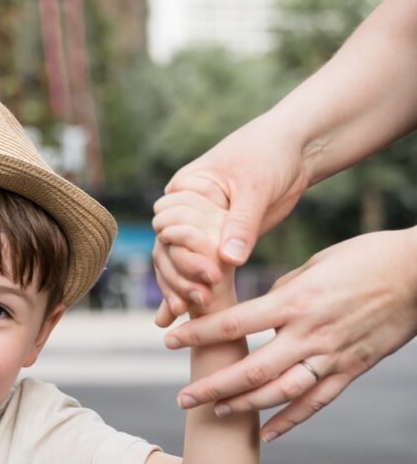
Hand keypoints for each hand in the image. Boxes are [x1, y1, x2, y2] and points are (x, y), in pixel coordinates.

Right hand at [153, 113, 308, 324]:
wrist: (296, 149)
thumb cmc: (270, 154)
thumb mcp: (255, 186)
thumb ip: (241, 224)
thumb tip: (227, 260)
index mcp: (184, 188)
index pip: (168, 227)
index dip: (181, 252)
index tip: (206, 272)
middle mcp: (187, 210)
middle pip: (168, 249)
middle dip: (179, 275)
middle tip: (199, 300)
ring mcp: (203, 226)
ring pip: (180, 262)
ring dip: (183, 286)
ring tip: (191, 311)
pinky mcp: (221, 240)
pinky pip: (203, 266)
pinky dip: (195, 286)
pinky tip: (183, 314)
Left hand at [161, 229, 416, 440]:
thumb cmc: (368, 256)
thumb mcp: (317, 264)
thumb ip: (285, 290)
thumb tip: (261, 306)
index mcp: (296, 301)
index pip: (235, 322)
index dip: (198, 333)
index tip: (169, 340)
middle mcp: (310, 333)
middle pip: (252, 369)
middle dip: (213, 387)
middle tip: (182, 398)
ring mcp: (333, 356)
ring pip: (280, 392)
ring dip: (245, 407)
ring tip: (216, 413)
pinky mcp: (353, 370)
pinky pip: (316, 402)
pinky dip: (290, 420)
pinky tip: (268, 433)